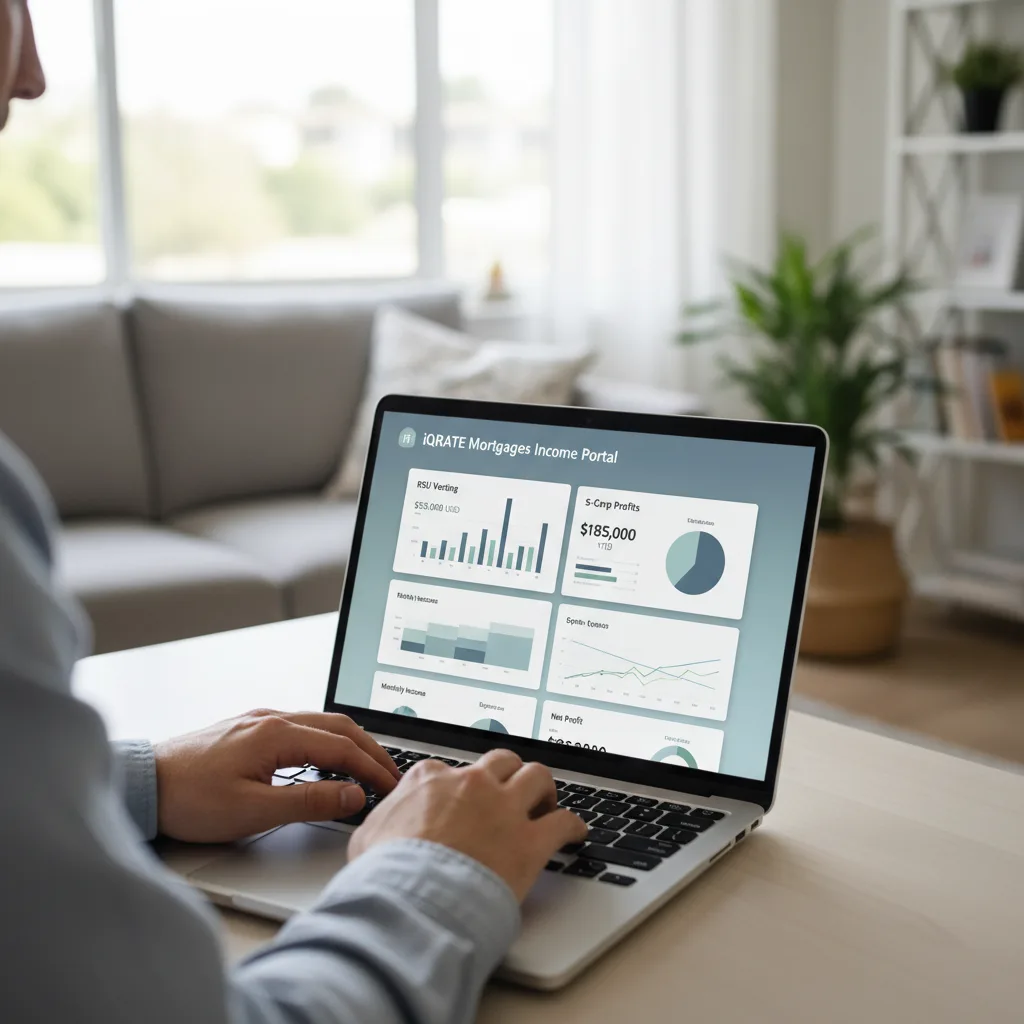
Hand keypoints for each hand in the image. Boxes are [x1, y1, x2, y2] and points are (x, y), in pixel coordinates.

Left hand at [153, 709, 400, 842]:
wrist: (141, 785)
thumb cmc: (190, 799)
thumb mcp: (255, 810)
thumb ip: (310, 801)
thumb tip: (353, 794)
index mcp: (278, 734)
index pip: (343, 748)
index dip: (373, 769)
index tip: (392, 788)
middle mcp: (272, 718)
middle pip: (338, 726)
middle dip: (371, 749)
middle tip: (391, 773)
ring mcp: (259, 720)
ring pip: (320, 723)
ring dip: (350, 743)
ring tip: (368, 765)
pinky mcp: (248, 728)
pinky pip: (301, 726)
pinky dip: (326, 740)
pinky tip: (327, 757)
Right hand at [348, 749, 587, 900]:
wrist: (411, 900)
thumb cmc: (385, 874)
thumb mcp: (367, 839)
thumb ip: (382, 824)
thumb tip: (378, 830)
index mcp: (431, 779)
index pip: (451, 769)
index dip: (461, 785)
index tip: (465, 797)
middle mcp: (472, 784)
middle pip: (502, 762)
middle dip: (509, 774)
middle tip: (513, 792)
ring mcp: (503, 809)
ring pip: (537, 777)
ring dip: (543, 789)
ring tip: (545, 803)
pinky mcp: (529, 841)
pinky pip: (563, 822)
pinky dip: (573, 826)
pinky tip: (576, 833)